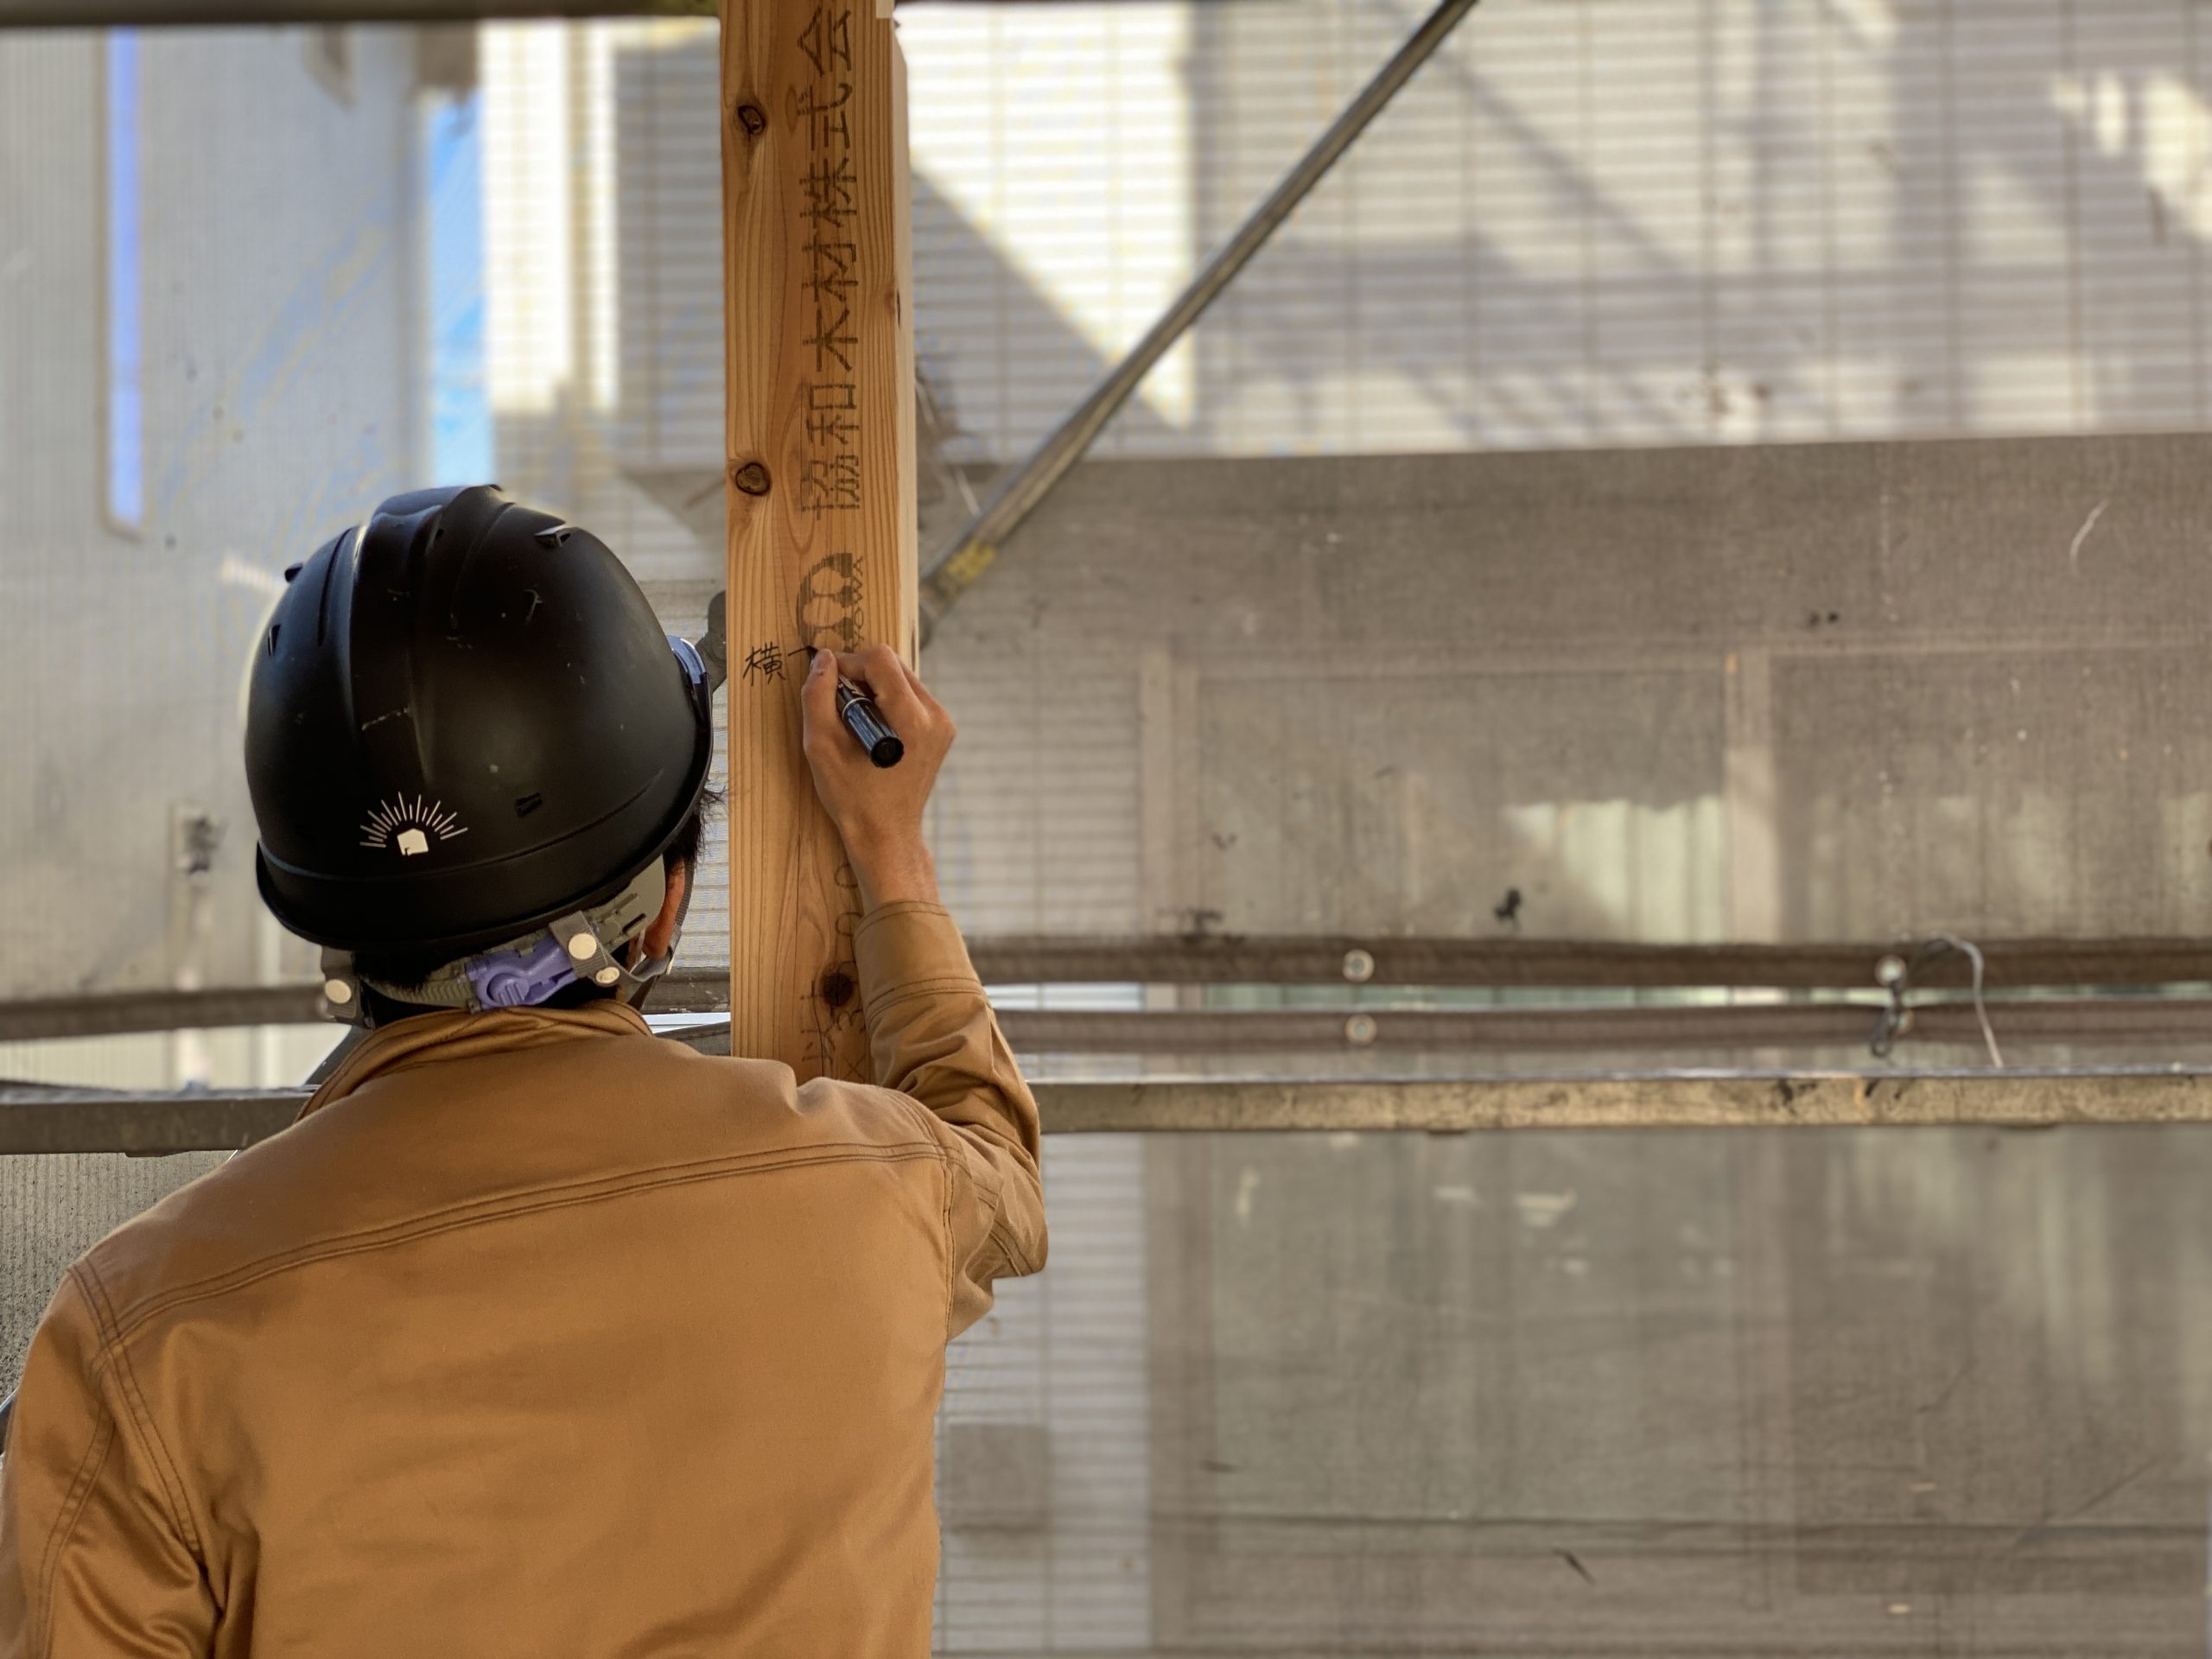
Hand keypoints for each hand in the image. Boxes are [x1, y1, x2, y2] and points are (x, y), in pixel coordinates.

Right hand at [800, 643, 952, 908]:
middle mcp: (935, 716)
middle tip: (838, 705)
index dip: (848, 663)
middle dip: (861, 675)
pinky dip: (887, 702)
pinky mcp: (942, 731)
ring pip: (902, 678)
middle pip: (893, 664)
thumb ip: (817, 695)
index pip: (880, 659)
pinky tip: (871, 729)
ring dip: (873, 688)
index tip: (828, 685)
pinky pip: (910, 697)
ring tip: (854, 721)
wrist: (886, 835)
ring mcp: (943, 723)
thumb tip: (824, 658)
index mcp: (911, 719)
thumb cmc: (852, 796)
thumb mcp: (821, 746)